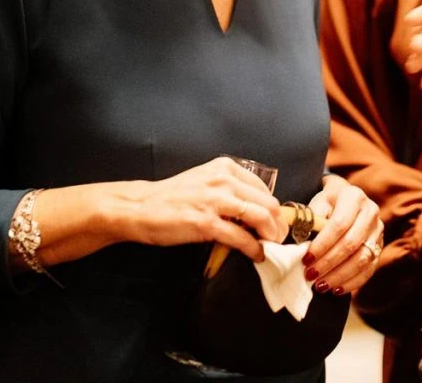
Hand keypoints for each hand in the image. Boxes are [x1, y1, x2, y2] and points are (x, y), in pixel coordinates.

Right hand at [122, 157, 282, 261]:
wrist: (143, 207)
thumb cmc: (174, 196)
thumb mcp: (206, 180)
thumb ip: (229, 188)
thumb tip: (256, 207)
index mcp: (225, 167)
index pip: (263, 188)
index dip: (274, 207)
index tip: (276, 221)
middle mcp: (224, 179)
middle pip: (267, 202)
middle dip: (278, 223)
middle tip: (278, 237)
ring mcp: (216, 201)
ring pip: (260, 217)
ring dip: (271, 235)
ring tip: (271, 245)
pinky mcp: (207, 223)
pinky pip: (241, 238)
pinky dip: (254, 248)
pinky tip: (256, 254)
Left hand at [302, 174, 382, 295]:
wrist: (346, 198)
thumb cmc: (328, 202)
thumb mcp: (317, 203)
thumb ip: (311, 221)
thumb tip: (301, 242)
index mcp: (353, 197)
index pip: (339, 225)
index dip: (323, 245)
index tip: (307, 259)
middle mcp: (370, 212)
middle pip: (351, 244)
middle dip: (329, 263)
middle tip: (311, 275)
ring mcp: (378, 231)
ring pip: (362, 259)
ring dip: (340, 276)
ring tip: (321, 285)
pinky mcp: (380, 247)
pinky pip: (369, 269)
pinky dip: (352, 282)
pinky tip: (336, 288)